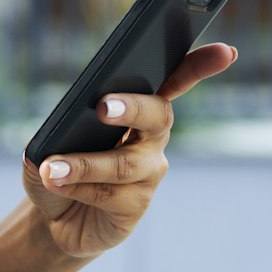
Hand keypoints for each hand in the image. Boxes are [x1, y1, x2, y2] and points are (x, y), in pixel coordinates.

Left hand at [21, 43, 236, 258]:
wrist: (54, 219)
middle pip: (157, 115)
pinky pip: (110, 194)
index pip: (173, 80)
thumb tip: (50, 149)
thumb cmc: (56, 168)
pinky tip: (55, 184)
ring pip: (125, 163)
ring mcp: (148, 173)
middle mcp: (151, 138)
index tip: (226, 52)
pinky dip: (77, 187)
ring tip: (52, 168)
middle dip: (133, 107)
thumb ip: (49, 139)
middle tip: (103, 107)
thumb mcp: (45, 145)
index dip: (199, 66)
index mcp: (137, 109)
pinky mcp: (135, 205)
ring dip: (85, 164)